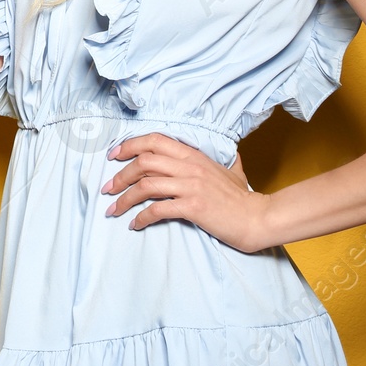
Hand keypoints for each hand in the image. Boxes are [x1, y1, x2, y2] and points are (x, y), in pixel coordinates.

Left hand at [101, 133, 273, 252]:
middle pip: (143, 162)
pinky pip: (157, 210)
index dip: (129, 145)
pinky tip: (135, 224)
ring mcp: (191, 186)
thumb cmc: (242, 197)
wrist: (258, 218)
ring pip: (146, 186)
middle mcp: (189, 167)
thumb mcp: (229, 169)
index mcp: (194, 155)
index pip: (154, 140)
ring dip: (124, 198)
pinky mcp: (193, 207)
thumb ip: (215, 160)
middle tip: (107, 188)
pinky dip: (141, 217)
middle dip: (120, 175)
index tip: (113, 155)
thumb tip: (220, 155)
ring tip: (113, 209)